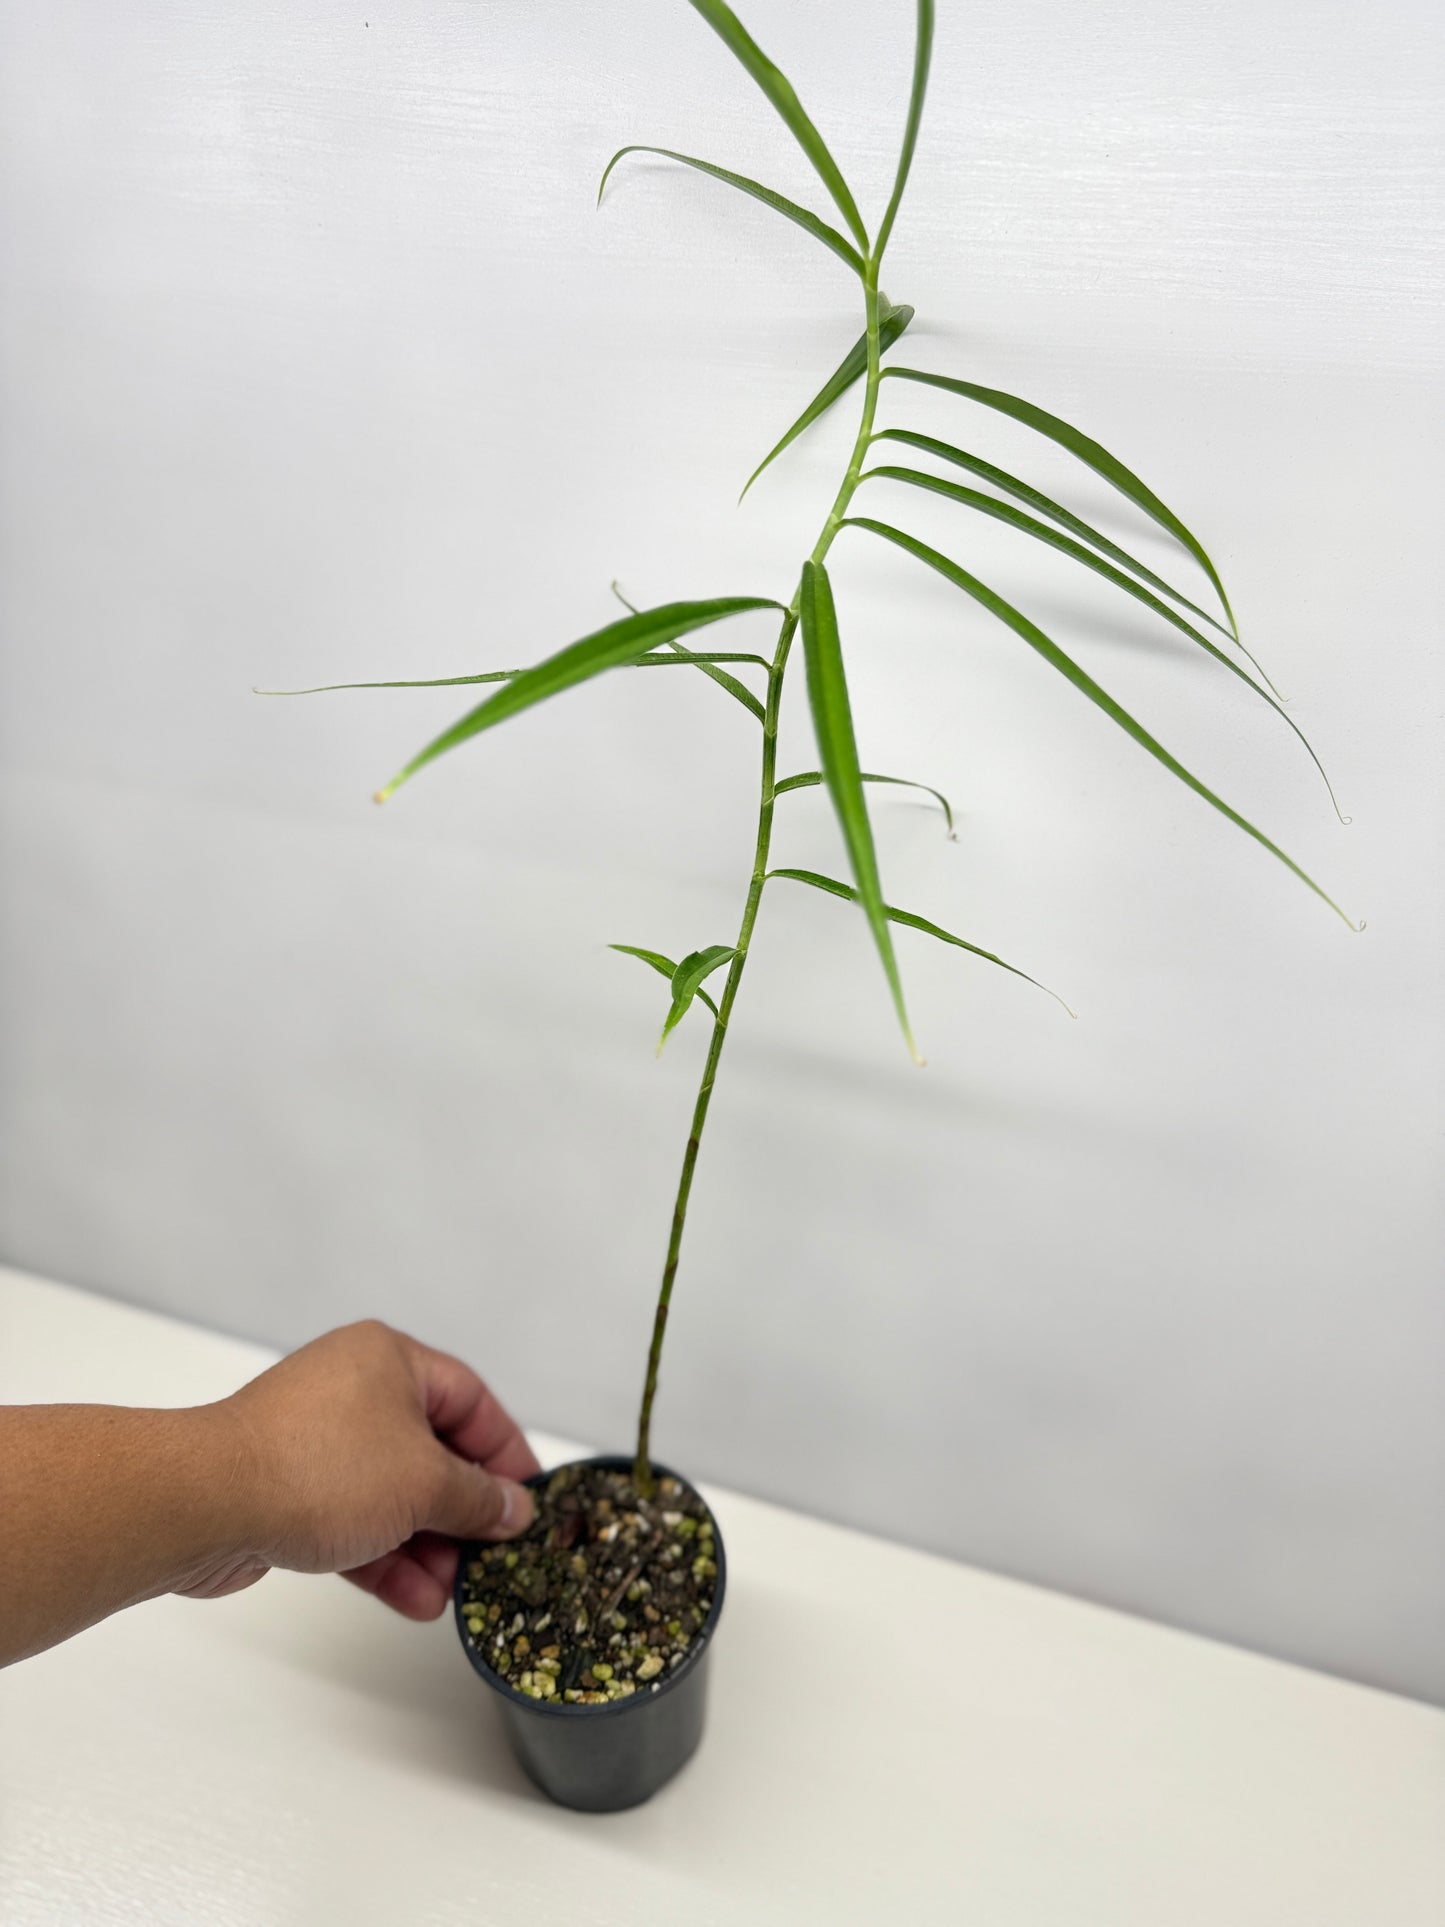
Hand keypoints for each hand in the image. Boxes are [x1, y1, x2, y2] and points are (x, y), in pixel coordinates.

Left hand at [205, 1320, 541, 1619]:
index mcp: (390, 1360)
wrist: (206, 1504)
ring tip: (452, 1592)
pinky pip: (353, 1520)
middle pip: (431, 1452)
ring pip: (392, 1494)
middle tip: (492, 1556)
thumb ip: (477, 1498)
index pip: (471, 1400)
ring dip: (426, 1545)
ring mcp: (318, 1441)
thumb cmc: (318, 1468)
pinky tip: (414, 1599)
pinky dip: (384, 1556)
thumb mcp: (423, 1482)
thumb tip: (513, 1509)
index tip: (529, 1502)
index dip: (506, 1453)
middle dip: (461, 1513)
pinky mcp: (288, 1489)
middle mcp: (355, 1390)